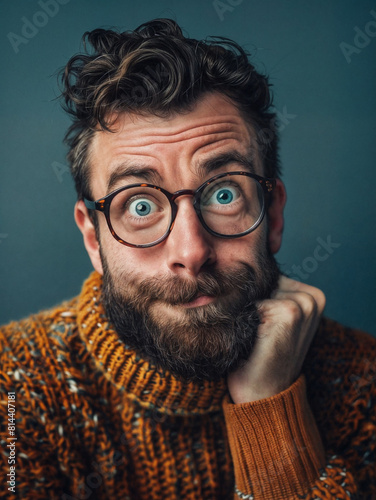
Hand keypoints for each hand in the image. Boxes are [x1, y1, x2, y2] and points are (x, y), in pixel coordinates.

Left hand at [227, 276, 325, 403]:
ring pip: (256, 290)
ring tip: (254, 335)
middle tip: (256, 332)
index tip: (260, 324)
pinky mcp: (288, 311)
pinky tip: (253, 338)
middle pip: (263, 281)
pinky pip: (250, 301)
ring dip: (247, 311)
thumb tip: (244, 267)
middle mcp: (312, 297)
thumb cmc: (262, 354)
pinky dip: (243, 318)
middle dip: (251, 302)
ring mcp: (302, 304)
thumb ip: (269, 292)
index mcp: (313, 295)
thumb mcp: (271, 319)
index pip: (270, 277)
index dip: (256, 298)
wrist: (263, 393)